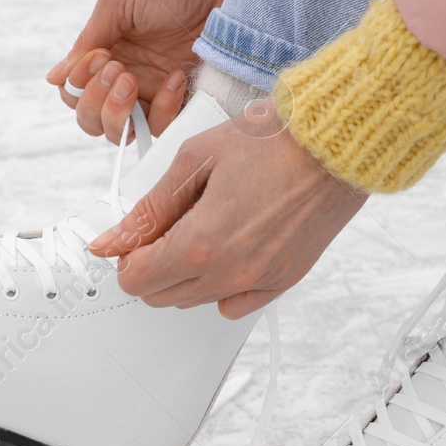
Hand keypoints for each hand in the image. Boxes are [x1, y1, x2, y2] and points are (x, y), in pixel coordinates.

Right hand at [45, 0, 228, 144]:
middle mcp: (123, 80)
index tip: (100, 58)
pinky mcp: (181, 103)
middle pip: (92, 121)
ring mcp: (152, 95)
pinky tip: (173, 77)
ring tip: (133, 80)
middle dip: (97, 104)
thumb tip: (55, 78)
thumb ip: (86, 42)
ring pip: (122, 133)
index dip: (80, 87)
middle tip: (119, 73)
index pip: (74, 95)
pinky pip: (161, 128)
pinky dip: (163, 108)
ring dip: (121, 112)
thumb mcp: (117, 3)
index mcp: (104, 56)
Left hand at [89, 101, 366, 318]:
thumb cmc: (272, 140)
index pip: (135, 279)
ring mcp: (259, 282)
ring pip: (195, 301)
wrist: (337, 143)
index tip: (140, 231)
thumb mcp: (194, 160)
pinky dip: (221, 285)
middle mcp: (229, 274)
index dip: (128, 253)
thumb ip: (149, 209)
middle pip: (161, 296)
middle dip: (152, 265)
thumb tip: (109, 243)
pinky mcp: (284, 281)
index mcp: (200, 244)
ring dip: (185, 273)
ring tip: (206, 224)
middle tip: (170, 224)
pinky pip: (234, 305)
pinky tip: (230, 248)